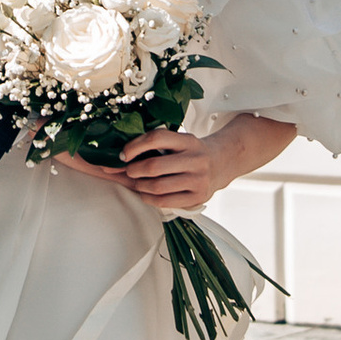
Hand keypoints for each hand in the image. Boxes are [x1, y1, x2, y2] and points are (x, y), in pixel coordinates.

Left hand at [55, 127, 236, 213]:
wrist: (221, 163)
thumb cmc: (191, 152)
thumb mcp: (179, 141)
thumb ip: (156, 146)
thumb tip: (119, 156)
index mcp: (188, 140)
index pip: (157, 138)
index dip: (135, 146)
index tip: (123, 154)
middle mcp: (196, 159)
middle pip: (154, 166)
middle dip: (134, 170)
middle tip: (128, 171)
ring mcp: (198, 180)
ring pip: (158, 186)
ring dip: (140, 186)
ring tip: (137, 182)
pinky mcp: (197, 197)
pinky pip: (165, 201)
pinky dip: (149, 198)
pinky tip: (145, 193)